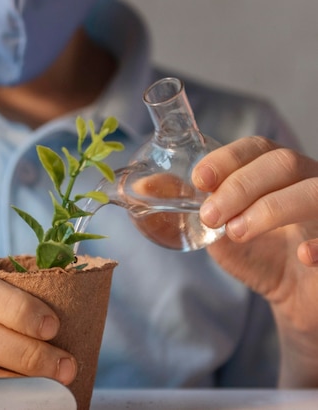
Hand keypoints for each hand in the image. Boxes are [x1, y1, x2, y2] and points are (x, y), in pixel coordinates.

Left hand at [192, 136, 317, 384]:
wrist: (296, 297)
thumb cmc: (257, 252)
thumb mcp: (216, 228)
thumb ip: (186, 204)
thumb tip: (144, 183)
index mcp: (275, 170)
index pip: (256, 147)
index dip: (228, 158)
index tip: (199, 178)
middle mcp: (307, 180)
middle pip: (282, 162)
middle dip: (240, 185)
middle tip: (211, 215)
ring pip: (314, 191)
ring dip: (271, 208)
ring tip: (238, 231)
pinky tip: (303, 256)